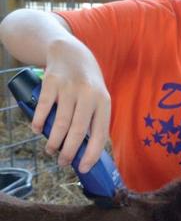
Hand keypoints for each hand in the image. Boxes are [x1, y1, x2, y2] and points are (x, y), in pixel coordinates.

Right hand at [34, 44, 110, 172]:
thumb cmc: (87, 82)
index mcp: (104, 102)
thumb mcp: (98, 97)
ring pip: (60, 123)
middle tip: (62, 162)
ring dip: (53, 141)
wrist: (71, 52)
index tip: (84, 167)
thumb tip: (87, 150)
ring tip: (50, 150)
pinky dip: (38, 122)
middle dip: (69, 152)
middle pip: (78, 131)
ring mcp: (70, 87)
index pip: (100, 133)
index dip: (91, 153)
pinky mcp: (52, 82)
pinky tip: (37, 130)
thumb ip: (94, 119)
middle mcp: (89, 94)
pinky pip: (44, 107)